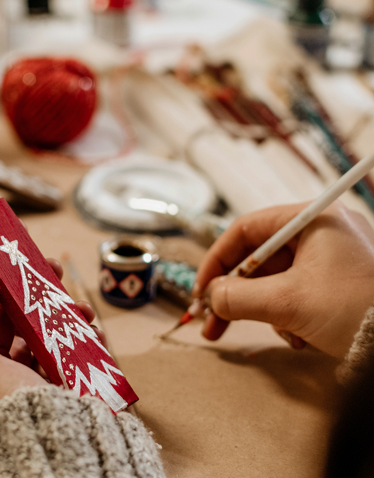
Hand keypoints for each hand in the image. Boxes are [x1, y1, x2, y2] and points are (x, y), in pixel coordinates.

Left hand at [0, 260, 101, 425]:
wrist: (55, 454)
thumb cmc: (6, 412)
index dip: (2, 285)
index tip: (19, 261)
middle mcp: (12, 374)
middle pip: (24, 320)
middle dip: (37, 292)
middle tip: (54, 270)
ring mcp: (45, 380)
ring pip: (54, 332)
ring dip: (66, 312)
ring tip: (80, 307)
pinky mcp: (74, 386)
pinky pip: (80, 351)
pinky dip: (87, 336)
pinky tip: (93, 331)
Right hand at [193, 202, 373, 357]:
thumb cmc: (357, 310)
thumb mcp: (287, 302)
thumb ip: (237, 297)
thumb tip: (210, 298)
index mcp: (312, 219)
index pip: (246, 230)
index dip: (217, 260)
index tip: (201, 289)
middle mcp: (322, 232)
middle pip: (258, 258)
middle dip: (234, 294)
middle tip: (212, 321)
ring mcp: (332, 258)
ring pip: (275, 280)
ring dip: (263, 310)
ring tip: (275, 335)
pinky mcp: (339, 283)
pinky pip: (296, 294)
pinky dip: (287, 316)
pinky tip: (299, 338)